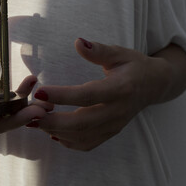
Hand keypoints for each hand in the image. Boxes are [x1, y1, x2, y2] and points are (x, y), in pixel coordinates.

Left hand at [30, 38, 170, 150]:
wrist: (154, 85)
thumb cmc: (134, 65)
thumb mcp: (119, 52)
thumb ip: (98, 50)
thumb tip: (78, 42)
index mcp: (120, 89)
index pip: (87, 95)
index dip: (62, 95)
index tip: (39, 91)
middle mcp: (118, 111)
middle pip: (83, 122)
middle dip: (54, 121)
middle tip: (30, 114)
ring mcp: (115, 125)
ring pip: (83, 136)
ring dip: (56, 131)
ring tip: (36, 120)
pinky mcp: (111, 133)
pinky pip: (88, 144)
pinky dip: (68, 141)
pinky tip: (53, 132)